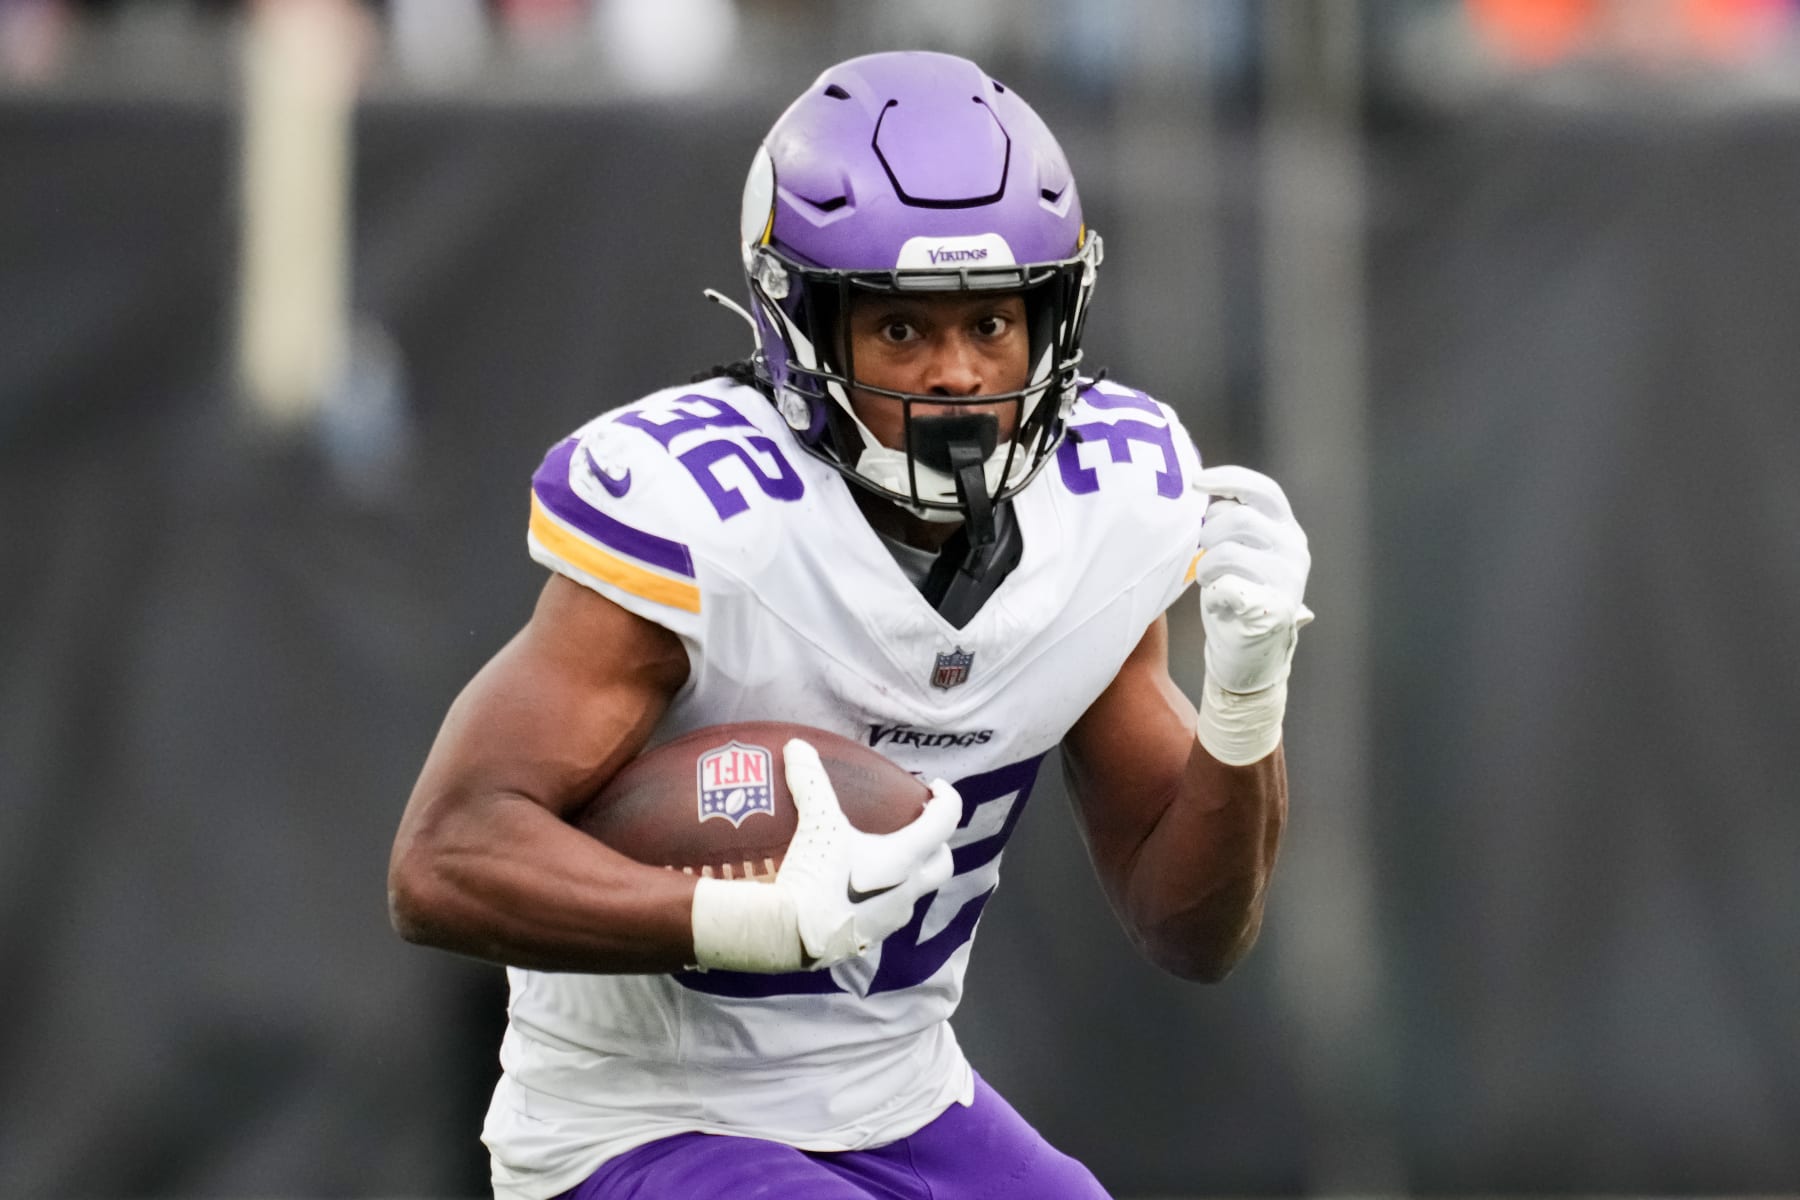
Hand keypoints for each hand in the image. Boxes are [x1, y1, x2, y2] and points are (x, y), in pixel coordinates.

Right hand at [689, 738, 958, 972]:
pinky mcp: (868, 939)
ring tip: (881, 856)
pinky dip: (881, 897)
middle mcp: (908, 890)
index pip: (945, 822)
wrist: (788, 934)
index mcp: (906, 858)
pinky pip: (886, 913)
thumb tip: (798, 746)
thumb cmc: (815, 875)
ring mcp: (891, 919)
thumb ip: (810, 782)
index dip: (947, 799)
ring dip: (909, 872)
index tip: (935, 788)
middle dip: (936, 842)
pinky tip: (854, 888)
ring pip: (915, 891)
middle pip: (941, 863)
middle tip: (916, 825)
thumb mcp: (815, 823)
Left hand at [1192, 465, 1313, 694]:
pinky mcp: (1274, 609)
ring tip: (1209, 581)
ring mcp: (1289, 579)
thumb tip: (1199, 488)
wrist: (1248, 653)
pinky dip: (1213, 593)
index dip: (1229, 480)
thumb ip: (1231, 521)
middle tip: (1203, 555)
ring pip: (1226, 552)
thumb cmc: (1235, 593)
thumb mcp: (1239, 549)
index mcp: (1288, 529)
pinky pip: (1226, 587)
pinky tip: (1219, 603)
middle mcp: (1295, 550)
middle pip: (1238, 519)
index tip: (1196, 481)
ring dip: (1205, 566)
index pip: (1263, 490)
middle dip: (1208, 534)